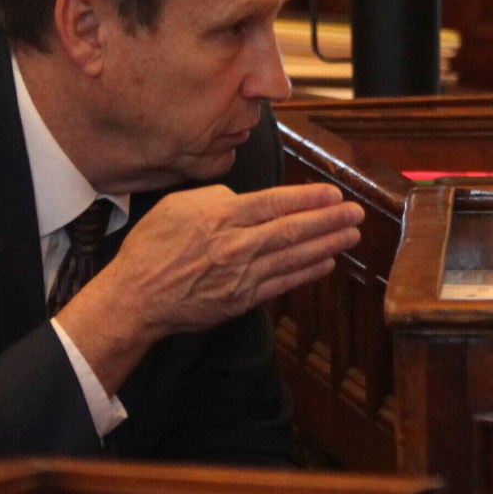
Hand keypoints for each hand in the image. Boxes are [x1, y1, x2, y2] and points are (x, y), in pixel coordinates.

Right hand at [57, 182, 362, 390]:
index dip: (309, 198)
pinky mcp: (242, 299)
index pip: (275, 203)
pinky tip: (326, 263)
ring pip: (294, 257)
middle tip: (356, 212)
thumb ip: (214, 199)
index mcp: (220, 217)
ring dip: (327, 245)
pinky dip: (307, 273)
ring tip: (351, 235)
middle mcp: (236, 245)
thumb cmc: (151, 249)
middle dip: (329, 220)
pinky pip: (282, 283)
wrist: (136, 298)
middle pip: (293, 229)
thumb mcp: (175, 206)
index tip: (333, 193)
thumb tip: (242, 200)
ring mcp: (241, 275)